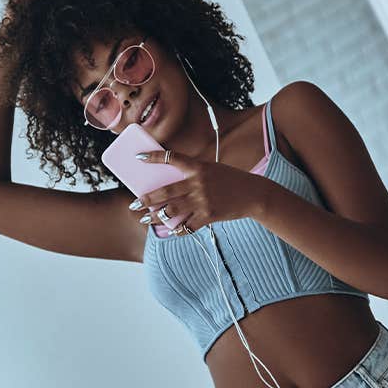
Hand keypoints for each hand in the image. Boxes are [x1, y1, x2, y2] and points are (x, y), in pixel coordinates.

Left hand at [127, 148, 268, 232]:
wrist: (253, 194)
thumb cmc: (231, 180)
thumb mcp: (212, 170)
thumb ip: (193, 175)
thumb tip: (170, 189)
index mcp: (198, 167)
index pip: (171, 158)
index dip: (153, 157)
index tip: (138, 157)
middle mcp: (198, 183)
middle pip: (165, 191)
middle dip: (146, 199)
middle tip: (134, 205)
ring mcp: (202, 201)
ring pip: (172, 210)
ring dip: (155, 217)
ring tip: (145, 219)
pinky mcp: (208, 215)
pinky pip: (187, 225)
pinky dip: (177, 229)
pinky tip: (170, 230)